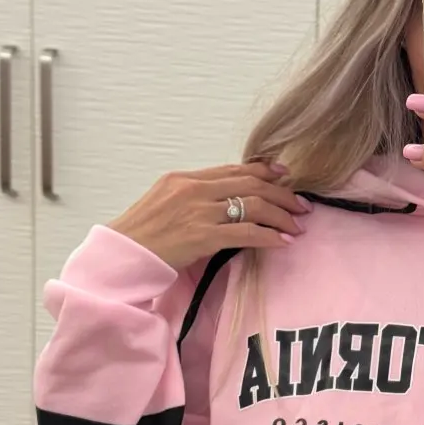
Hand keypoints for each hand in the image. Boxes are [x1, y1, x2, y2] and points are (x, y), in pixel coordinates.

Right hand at [107, 161, 308, 272]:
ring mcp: (199, 211)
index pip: (233, 170)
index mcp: (184, 178)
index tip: (284, 175)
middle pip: (250, 184)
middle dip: (281, 193)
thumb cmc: (140, 234)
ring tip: (298, 225)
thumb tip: (224, 199)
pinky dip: (269, 236)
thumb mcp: (164, 201)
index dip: (264, 171)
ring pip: (253, 205)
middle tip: (301, 205)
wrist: (121, 254)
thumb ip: (193, 196)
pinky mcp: (203, 236)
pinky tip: (283, 241)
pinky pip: (246, 233)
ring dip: (281, 215)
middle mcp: (194, 189)